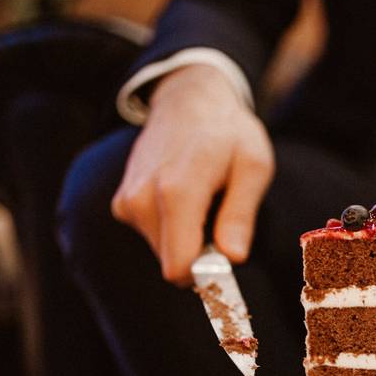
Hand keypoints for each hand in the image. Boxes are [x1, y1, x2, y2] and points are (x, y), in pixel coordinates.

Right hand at [111, 64, 273, 284]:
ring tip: (205, 202)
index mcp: (176, 191)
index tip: (230, 261)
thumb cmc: (229, 133)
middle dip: (202, 257)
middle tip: (223, 222)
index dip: (208, 276)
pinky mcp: (122, 205)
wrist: (187, 100)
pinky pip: (154, 238)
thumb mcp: (253, 167)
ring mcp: (126, 202)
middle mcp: (142, 199)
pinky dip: (174, 229)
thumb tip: (233, 258)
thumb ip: (240, 214)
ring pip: (164, 254)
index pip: (180, 268)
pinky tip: (187, 200)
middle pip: (173, 265)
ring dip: (189, 239)